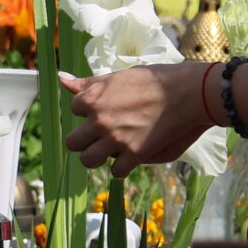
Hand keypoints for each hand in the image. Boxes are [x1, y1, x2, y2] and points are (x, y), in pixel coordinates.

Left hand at [62, 63, 213, 172]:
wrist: (186, 93)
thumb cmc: (155, 80)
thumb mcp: (118, 76)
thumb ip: (88, 82)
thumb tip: (61, 77)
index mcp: (93, 98)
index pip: (75, 110)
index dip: (89, 110)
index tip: (104, 109)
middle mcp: (99, 121)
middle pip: (73, 142)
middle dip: (85, 140)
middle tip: (100, 136)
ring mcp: (115, 140)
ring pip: (88, 160)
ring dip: (97, 157)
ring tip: (110, 150)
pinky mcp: (134, 154)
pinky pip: (116, 171)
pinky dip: (122, 166)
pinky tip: (130, 157)